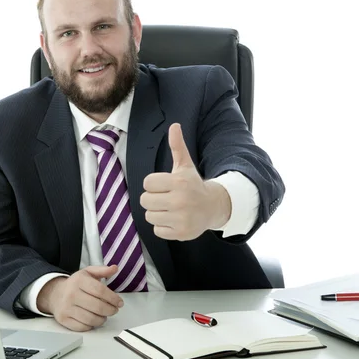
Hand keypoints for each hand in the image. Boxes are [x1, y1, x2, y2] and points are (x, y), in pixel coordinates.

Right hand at [36, 265, 123, 331]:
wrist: (55, 294)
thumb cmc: (75, 284)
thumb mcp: (88, 273)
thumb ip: (102, 270)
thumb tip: (115, 268)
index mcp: (79, 280)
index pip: (100, 291)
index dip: (113, 298)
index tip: (120, 302)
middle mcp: (71, 294)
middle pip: (97, 306)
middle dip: (110, 310)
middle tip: (114, 310)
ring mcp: (67, 308)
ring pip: (91, 319)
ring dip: (102, 319)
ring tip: (104, 315)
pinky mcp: (64, 319)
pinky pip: (83, 327)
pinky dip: (91, 325)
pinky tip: (94, 319)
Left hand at [140, 123, 231, 240]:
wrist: (213, 207)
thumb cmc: (193, 184)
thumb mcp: (185, 165)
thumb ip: (177, 146)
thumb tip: (174, 125)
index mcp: (178, 181)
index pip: (147, 183)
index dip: (153, 184)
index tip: (164, 185)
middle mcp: (180, 200)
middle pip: (145, 200)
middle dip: (153, 199)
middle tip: (166, 197)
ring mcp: (181, 218)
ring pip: (150, 216)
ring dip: (157, 213)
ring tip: (170, 209)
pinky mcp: (181, 233)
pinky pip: (157, 230)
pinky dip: (163, 227)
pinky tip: (174, 219)